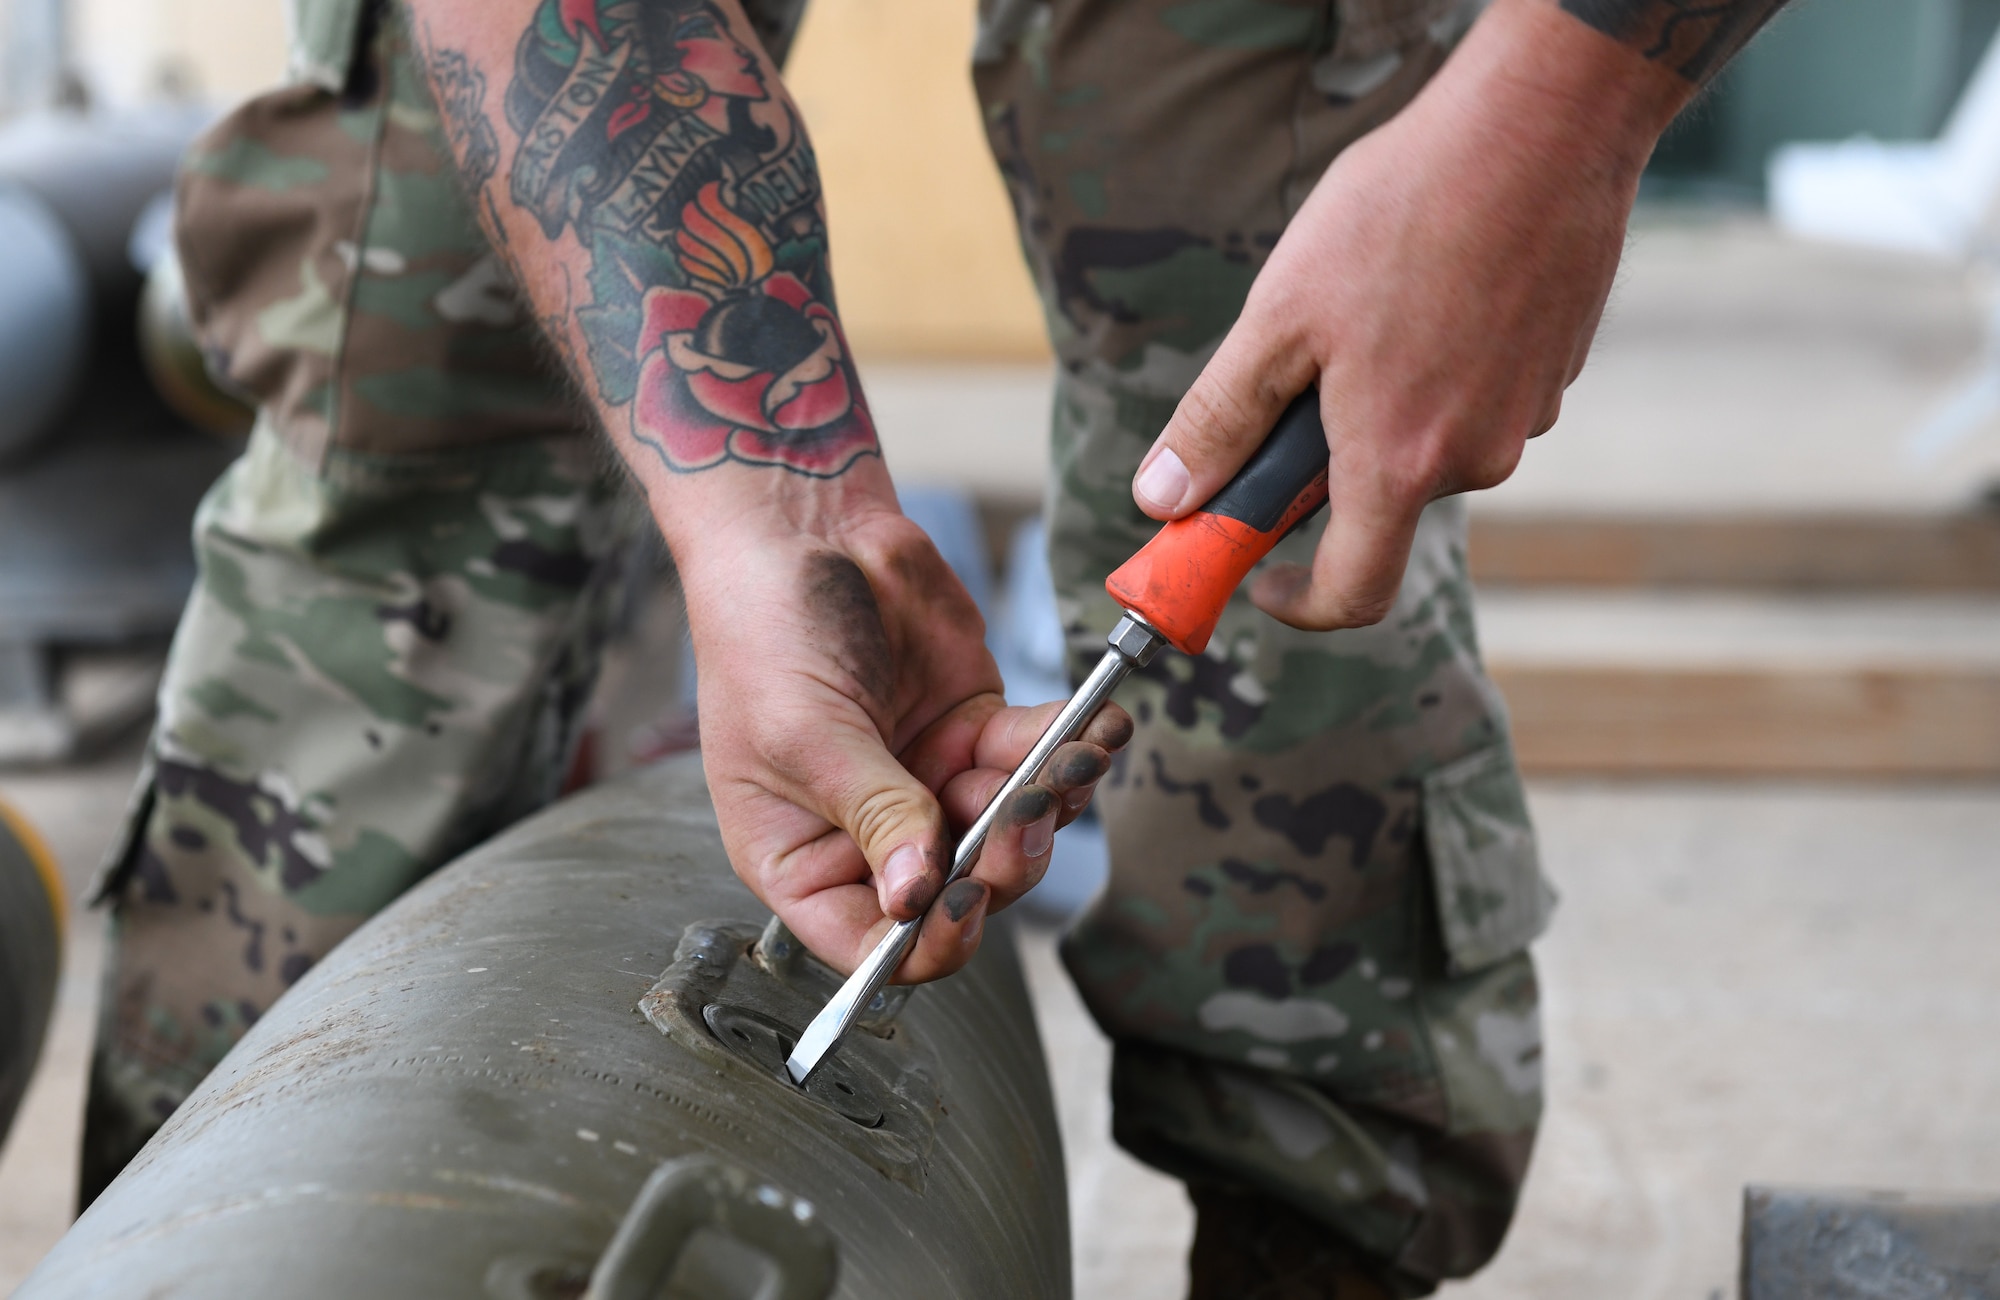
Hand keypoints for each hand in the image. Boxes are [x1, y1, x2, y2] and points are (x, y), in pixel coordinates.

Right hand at [679, 506, 1130, 981]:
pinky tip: (1101, 727)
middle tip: (1021, 816)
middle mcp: (870, 836)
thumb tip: (918, 895)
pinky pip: (1035, 759)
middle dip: (998, 863)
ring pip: (1008, 832)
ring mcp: (929, 784)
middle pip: (955, 892)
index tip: (961, 902)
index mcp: (802, 858)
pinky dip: (1072, 747)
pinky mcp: (977, 730)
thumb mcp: (804, 734)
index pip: (869, 943)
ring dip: (1046, 803)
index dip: (921, 941)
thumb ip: (871, 812)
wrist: (806, 528)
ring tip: (1071, 759)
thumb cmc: (766, 633)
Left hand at [1129, 0, 1687, 628]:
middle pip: (1383, 501)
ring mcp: (1527, 415)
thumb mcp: (1278, 318)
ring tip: (1370, 303)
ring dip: (1384, 405)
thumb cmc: (1403, 211)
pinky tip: (1427, 287)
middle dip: (1329, 461)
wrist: (1545, 122)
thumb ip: (1219, 422)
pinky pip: (1475, 398)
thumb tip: (1162, 502)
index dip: (1297, 603)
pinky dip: (1437, 369)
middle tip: (1299, 375)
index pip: (1353, 594)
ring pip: (1430, 442)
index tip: (1259, 577)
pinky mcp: (1555, 370)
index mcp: (1400, 462)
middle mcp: (1476, 458)